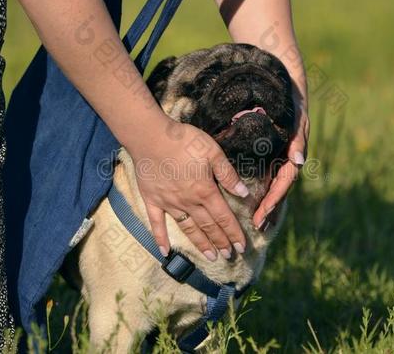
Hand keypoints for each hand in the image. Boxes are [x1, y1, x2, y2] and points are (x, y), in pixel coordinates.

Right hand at [128, 120, 248, 260]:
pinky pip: (156, 223)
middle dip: (220, 242)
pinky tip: (165, 252)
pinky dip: (160, 238)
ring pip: (188, 228)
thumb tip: (243, 193)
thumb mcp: (212, 151)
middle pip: (208, 226)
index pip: (223, 217)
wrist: (150, 137)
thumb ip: (227, 174)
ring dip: (200, 244)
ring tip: (210, 257)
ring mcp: (169, 203)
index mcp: (205, 190)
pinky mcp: (152, 200)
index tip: (241, 247)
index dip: (233, 233)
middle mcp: (188, 202)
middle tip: (229, 256)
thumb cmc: (183, 140)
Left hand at [253, 98, 308, 227]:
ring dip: (269, 206)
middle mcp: (289, 160)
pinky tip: (259, 206)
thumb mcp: (297, 118)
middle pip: (280, 190)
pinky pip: (272, 180)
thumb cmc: (292, 103)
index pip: (284, 182)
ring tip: (259, 224)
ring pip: (276, 188)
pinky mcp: (275, 157)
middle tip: (258, 226)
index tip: (263, 213)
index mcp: (294, 154)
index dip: (274, 198)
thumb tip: (298, 161)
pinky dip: (266, 194)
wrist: (289, 88)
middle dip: (270, 209)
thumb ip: (298, 139)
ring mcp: (283, 159)